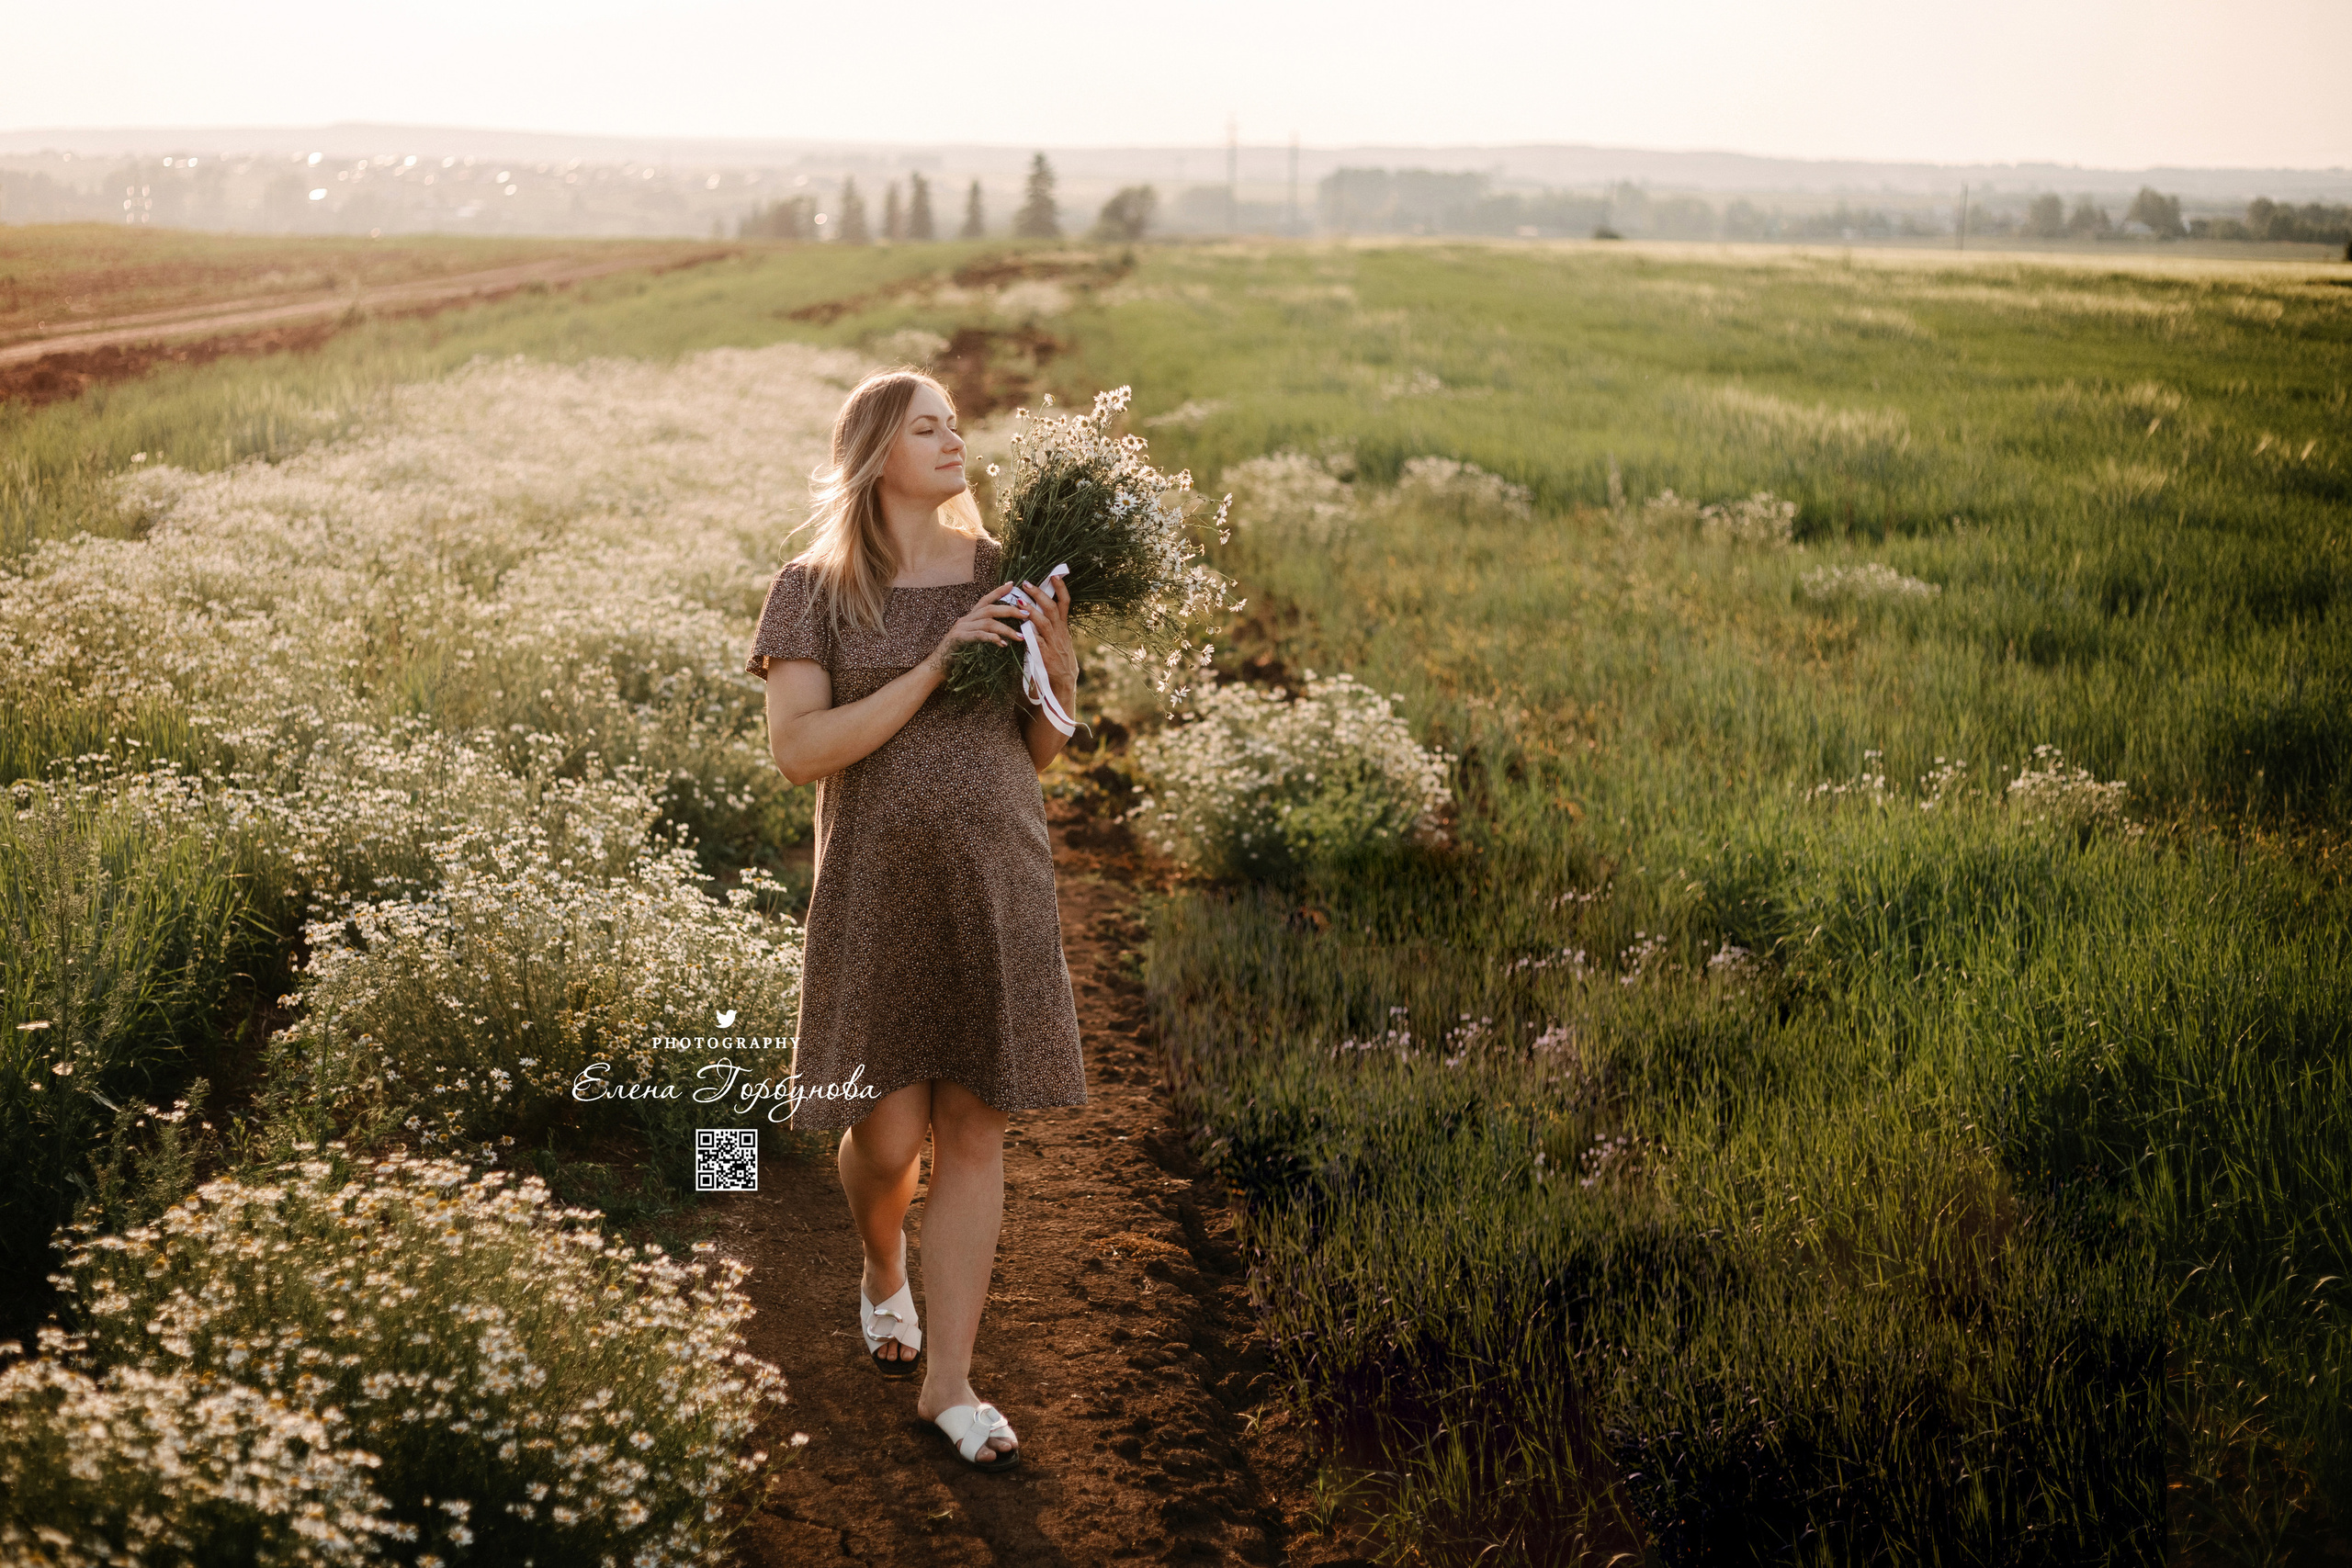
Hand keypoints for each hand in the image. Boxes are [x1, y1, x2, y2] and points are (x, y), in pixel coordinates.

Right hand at [929, 581, 1023, 672]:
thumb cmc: (957, 655)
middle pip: (990, 609)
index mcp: (969, 618)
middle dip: (1010, 610)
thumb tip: (1003, 634)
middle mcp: (965, 619)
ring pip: (987, 622)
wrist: (937, 667)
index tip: (1013, 584)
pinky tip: (1002, 643)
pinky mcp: (958, 639)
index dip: (998, 591)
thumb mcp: (973, 640)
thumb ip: (985, 633)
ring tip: (1020, 636)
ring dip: (1005, 629)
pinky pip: (977, 635)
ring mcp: (961, 628)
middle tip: (1026, 615)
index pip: (985, 600)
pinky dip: (990, 638)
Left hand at [1015, 574, 1075, 712]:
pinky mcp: (1045, 655)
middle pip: (1052, 608)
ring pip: (1044, 623)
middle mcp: (1060, 632)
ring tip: (1019, 602)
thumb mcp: (1060, 639)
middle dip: (1039, 594)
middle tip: (1026, 584)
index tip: (1054, 575)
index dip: (1061, 588)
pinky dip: (1028, 633)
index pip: (1065, 603)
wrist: (1064, 681)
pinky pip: (1036, 641)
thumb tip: (1040, 610)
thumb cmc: (1059, 659)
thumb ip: (1052, 625)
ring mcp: (1053, 643)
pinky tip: (1019, 627)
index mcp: (1063, 627)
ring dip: (1031, 611)